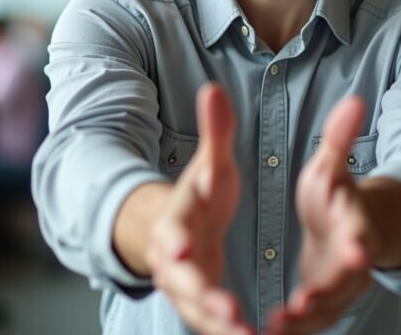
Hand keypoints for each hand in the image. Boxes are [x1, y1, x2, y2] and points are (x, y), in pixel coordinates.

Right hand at [146, 83, 254, 334]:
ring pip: (198, 313)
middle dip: (202, 298)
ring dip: (219, 326)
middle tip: (228, 312)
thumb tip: (213, 89)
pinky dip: (228, 333)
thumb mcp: (211, 165)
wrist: (177, 229)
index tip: (184, 251)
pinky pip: (213, 324)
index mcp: (174, 225)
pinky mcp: (201, 306)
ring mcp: (186, 289)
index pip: (171, 234)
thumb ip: (216, 134)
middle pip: (182, 284)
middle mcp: (174, 262)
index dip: (176, 244)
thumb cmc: (200, 195)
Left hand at [266, 96, 377, 334]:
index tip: (356, 250)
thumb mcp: (332, 169)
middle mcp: (352, 265)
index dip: (359, 244)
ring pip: (324, 311)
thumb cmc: (335, 199)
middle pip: (345, 284)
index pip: (362, 236)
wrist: (346, 233)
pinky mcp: (319, 307)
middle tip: (304, 304)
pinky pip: (307, 323)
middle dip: (326, 294)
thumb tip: (357, 99)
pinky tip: (265, 333)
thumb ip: (340, 140)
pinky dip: (291, 329)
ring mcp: (338, 291)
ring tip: (278, 325)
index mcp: (356, 227)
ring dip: (303, 321)